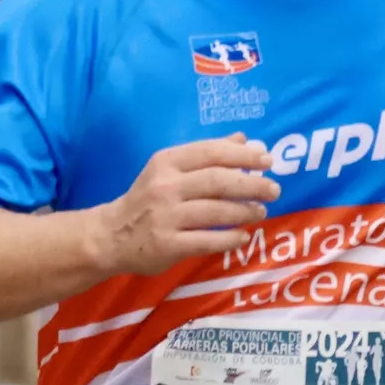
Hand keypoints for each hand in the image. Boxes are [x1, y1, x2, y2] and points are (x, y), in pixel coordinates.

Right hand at [93, 136, 279, 274]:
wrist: (111, 235)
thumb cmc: (147, 199)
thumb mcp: (169, 170)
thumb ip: (206, 155)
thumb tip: (244, 139)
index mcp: (165, 162)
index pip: (210, 153)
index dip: (243, 156)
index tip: (267, 160)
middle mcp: (164, 187)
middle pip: (217, 181)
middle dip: (252, 184)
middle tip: (274, 189)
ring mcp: (165, 217)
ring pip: (216, 212)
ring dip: (244, 211)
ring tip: (260, 211)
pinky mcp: (167, 245)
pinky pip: (207, 241)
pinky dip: (230, 238)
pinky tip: (242, 236)